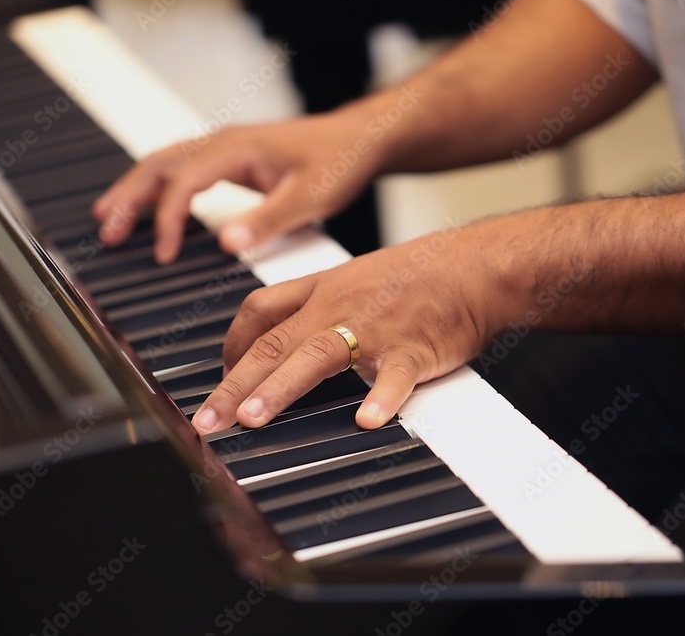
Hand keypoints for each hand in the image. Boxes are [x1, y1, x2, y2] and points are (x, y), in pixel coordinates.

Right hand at [92, 113, 381, 263]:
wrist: (357, 139)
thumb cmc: (338, 162)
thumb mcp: (311, 196)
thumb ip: (269, 220)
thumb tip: (227, 244)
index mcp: (235, 148)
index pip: (183, 183)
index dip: (167, 220)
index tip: (163, 256)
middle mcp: (222, 142)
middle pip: (158, 165)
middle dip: (128, 198)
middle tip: (106, 231)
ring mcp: (222, 146)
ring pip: (163, 162)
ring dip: (134, 189)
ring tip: (108, 217)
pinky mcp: (228, 157)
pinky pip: (179, 168)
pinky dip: (156, 186)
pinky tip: (146, 206)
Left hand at [190, 228, 508, 432]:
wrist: (478, 264)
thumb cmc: (424, 273)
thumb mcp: (359, 276)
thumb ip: (322, 302)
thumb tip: (290, 332)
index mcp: (324, 288)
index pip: (260, 311)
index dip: (231, 344)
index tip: (220, 374)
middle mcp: (339, 306)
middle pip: (273, 342)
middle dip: (233, 382)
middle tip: (207, 419)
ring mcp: (375, 328)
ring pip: (317, 355)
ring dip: (280, 387)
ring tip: (252, 419)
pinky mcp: (413, 348)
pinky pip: (395, 376)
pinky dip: (381, 398)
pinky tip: (367, 421)